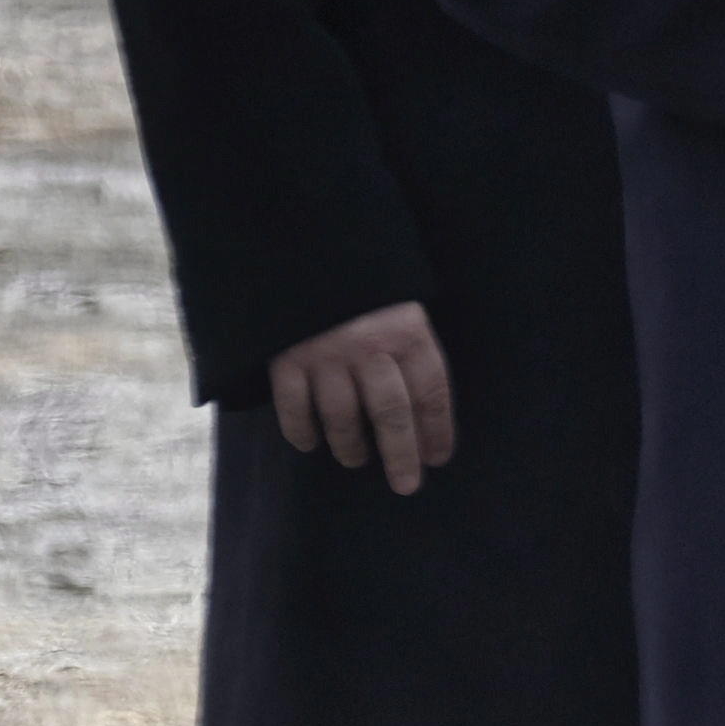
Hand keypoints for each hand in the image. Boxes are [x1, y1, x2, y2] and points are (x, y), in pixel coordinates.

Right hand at [266, 300, 457, 489]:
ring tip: (355, 459)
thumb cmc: (363, 284)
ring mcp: (325, 351)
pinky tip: (309, 443)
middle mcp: (369, 345)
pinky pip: (293, 405)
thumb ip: (410, 348)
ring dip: (351, 446)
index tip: (439, 458)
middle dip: (401, 455)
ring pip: (342, 416)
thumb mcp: (399, 304)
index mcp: (407, 330)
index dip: (438, 430)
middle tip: (406, 485)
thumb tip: (425, 410)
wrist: (302, 241)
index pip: (432, 392)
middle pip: (391, 413)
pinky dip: (301, 430)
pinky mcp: (285, 355)